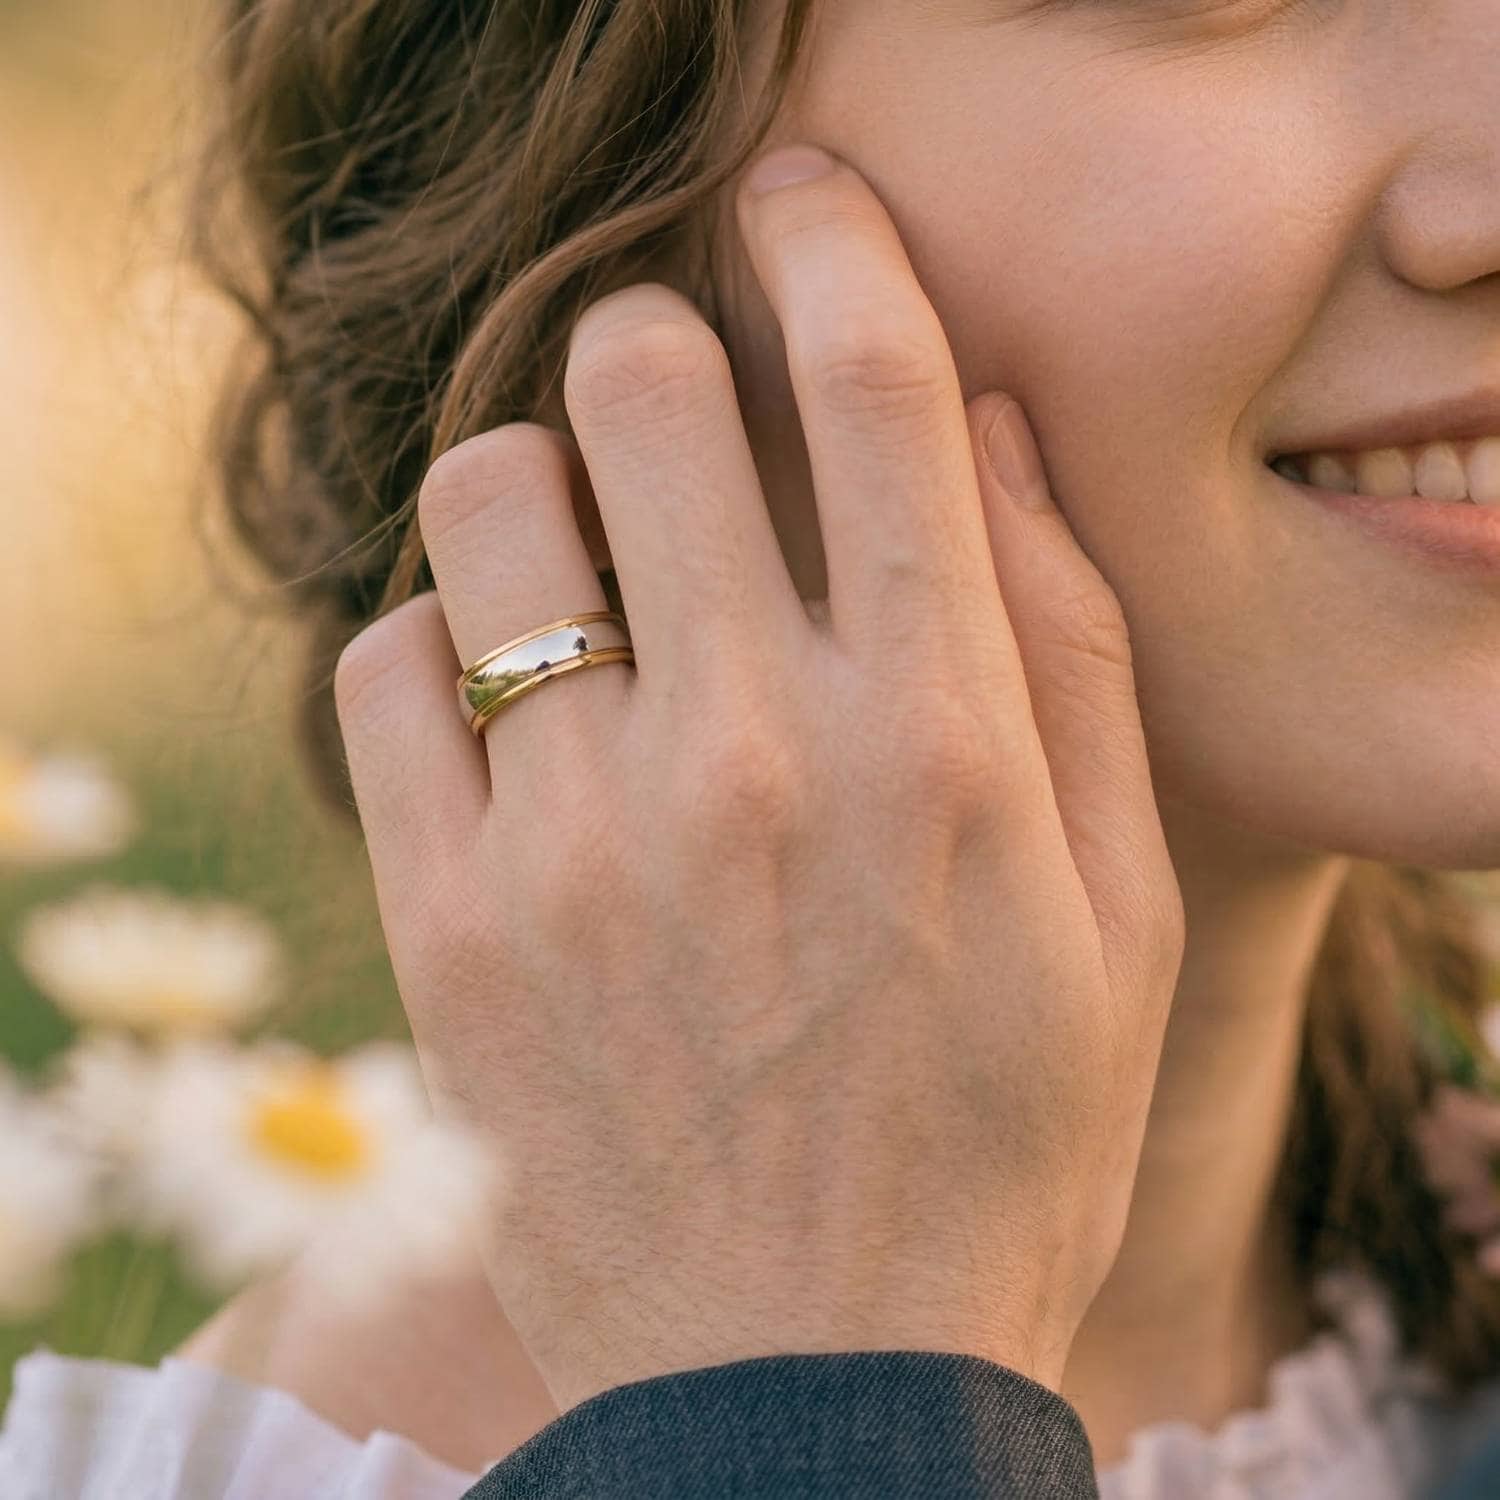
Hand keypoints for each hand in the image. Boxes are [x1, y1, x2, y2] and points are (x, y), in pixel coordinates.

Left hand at [334, 142, 1185, 1415]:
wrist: (813, 1374)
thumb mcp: (1117, 908)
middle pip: (643, 388)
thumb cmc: (999, 1139)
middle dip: (654, 343)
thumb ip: (1070, 647)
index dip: (832, 242)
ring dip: (529, 481)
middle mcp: (753, 755)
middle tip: (666, 391)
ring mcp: (579, 839)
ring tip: (575, 558)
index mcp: (940, 739)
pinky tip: (498, 707)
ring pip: (481, 502)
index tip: (799, 201)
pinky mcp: (451, 926)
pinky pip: (382, 672)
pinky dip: (431, 645)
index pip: (874, 385)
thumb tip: (981, 432)